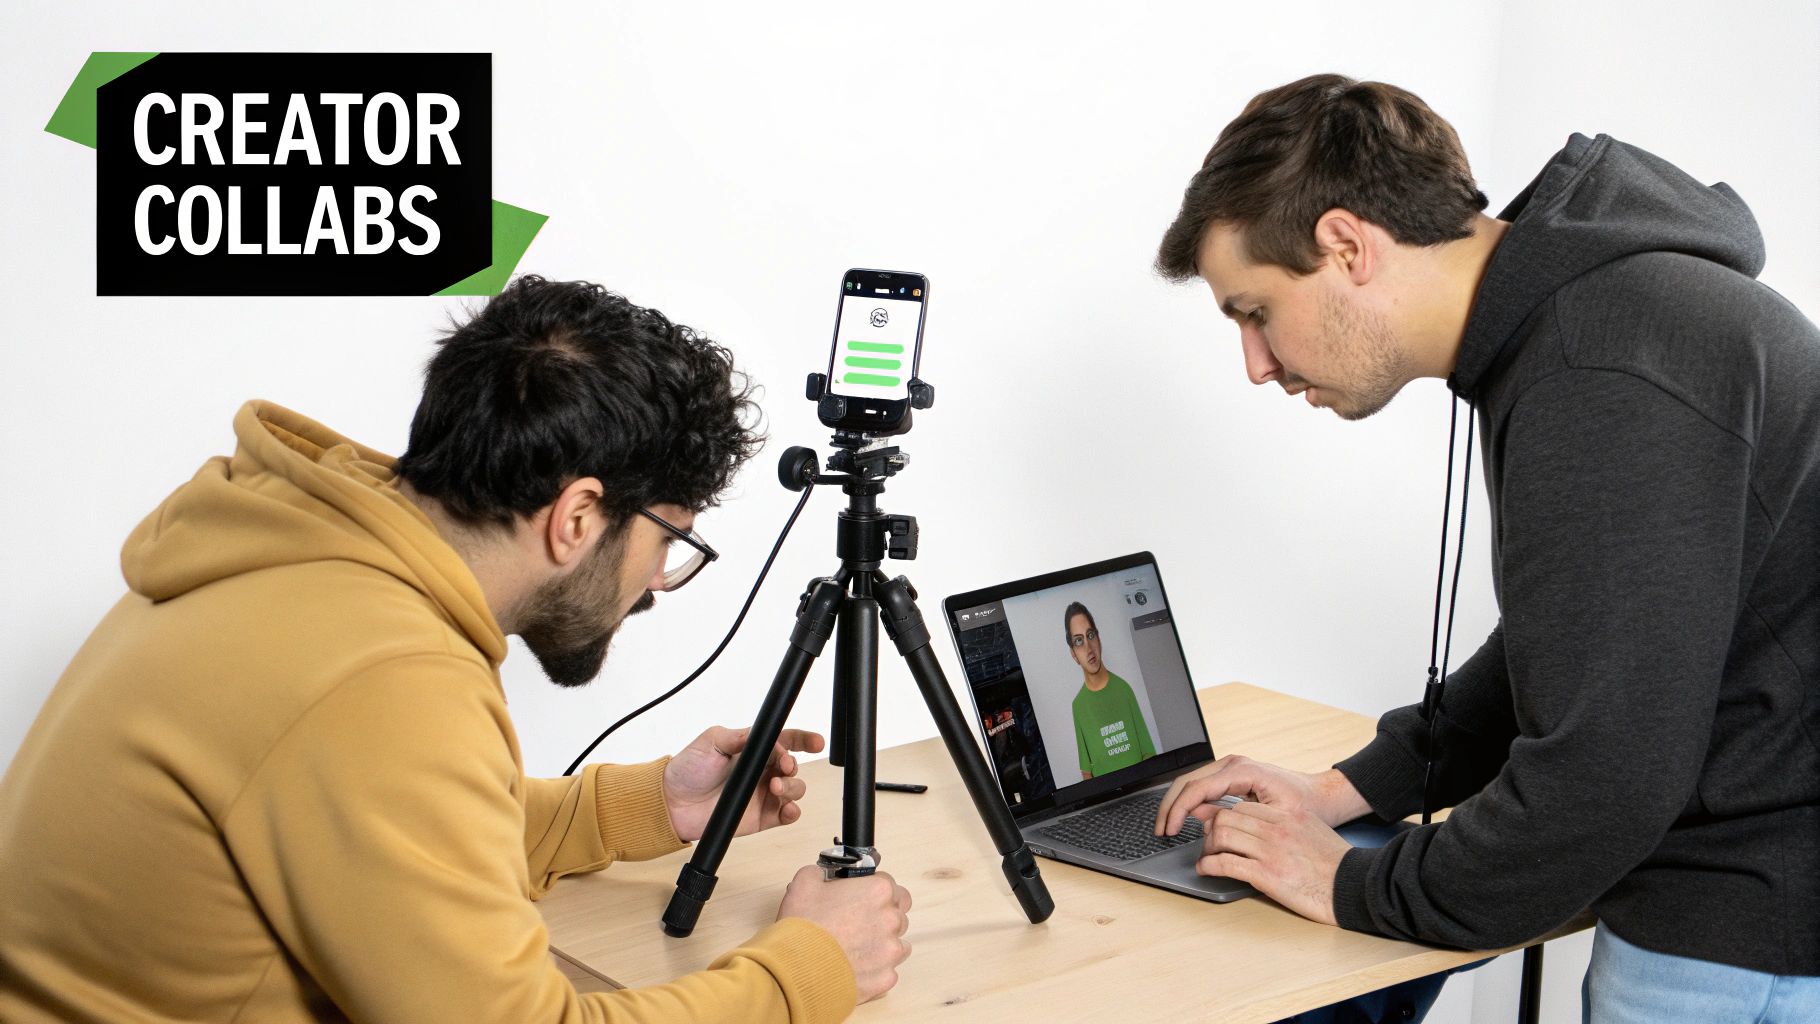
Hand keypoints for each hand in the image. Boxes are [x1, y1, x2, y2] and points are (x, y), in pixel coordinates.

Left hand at [663, 727, 824, 842]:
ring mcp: (763, 795)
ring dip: (792, 787)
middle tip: (783, 767)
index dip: (804, 740)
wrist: (672, 803)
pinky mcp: (762, 818)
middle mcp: (762, 772)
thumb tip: (763, 736)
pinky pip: (787, 815)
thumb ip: (738, 736)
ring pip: (795, 789)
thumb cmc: (688, 770)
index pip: (786, 741)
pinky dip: (793, 812)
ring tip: (774, 786)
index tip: (815, 742)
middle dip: (794, 766)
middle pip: (794, 766)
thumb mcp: (711, 742)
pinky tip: (786, 809)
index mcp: (753, 751)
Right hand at [778, 866, 911, 1002]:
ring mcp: (891, 951)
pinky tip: (854, 968)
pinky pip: (887, 971)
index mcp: (878, 891)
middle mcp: (891, 919)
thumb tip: (822, 875)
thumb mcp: (804, 883)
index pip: (891, 886)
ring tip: (855, 949)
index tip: (861, 899)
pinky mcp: (885, 977)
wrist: (797, 968)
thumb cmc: (803, 925)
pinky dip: (875, 970)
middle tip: (857, 924)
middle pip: (897, 914)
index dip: (874, 892)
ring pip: (897, 944)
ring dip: (881, 945)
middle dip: (881, 917)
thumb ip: (820, 873)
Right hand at [1154, 755, 1367, 836]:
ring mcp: (1230, 768)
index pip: (1196, 787)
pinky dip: (1188, 803)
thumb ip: (1235, 816)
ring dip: (1176, 804)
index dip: (1178, 810)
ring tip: (1167, 828)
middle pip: (1187, 781)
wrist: (1322, 795)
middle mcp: (1232, 764)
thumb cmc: (1305, 804)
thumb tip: (1203, 819)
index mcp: (1241, 770)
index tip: (1170, 830)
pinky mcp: (1231, 777)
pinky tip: (1183, 820)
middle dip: (1170, 806)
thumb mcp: (1272, 816)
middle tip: (1160, 831)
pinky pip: (1202, 787)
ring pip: (1191, 782)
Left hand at [1197, 800, 1350, 925]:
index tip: (1218, 826)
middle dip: (1210, 829)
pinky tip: (1206, 870)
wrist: (1355, 887)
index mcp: (1288, 815)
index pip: (1243, 807)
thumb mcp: (1312, 832)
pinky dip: (1208, 866)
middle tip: (1208, 842)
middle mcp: (1276, 828)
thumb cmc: (1336, 865)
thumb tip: (1263, 829)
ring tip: (1207, 857)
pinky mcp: (1266, 875)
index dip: (1224, 816)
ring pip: (1221, 836)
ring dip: (1207, 847)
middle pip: (1226, 817)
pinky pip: (1225, 864)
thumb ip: (1287, 826)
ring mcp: (1270, 850)